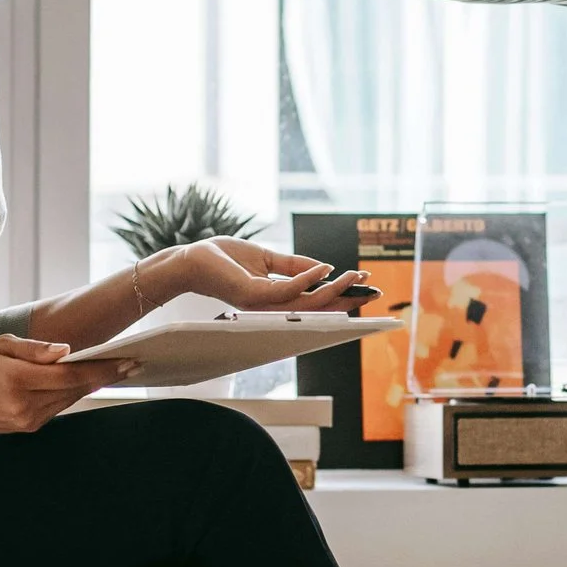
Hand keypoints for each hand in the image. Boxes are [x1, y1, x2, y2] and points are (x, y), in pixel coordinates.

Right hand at [0, 334, 133, 434]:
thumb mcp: (0, 345)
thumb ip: (35, 350)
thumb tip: (67, 351)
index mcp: (17, 381)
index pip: (70, 376)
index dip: (101, 369)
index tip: (126, 361)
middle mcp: (23, 405)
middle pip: (75, 390)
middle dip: (105, 377)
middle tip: (134, 364)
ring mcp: (25, 420)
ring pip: (69, 400)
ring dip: (93, 386)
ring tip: (119, 371)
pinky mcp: (26, 427)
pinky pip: (57, 407)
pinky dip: (73, 394)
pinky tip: (89, 382)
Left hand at [163, 237, 370, 311]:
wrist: (191, 260)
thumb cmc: (223, 258)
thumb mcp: (267, 258)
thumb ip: (294, 265)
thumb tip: (325, 267)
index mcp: (277, 300)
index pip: (315, 301)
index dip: (342, 295)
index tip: (366, 285)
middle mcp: (273, 307)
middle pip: (318, 308)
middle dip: (347, 299)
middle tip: (374, 290)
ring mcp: (263, 305)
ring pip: (308, 303)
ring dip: (334, 289)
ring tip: (354, 275)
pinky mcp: (253, 296)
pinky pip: (288, 291)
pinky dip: (309, 279)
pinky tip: (324, 268)